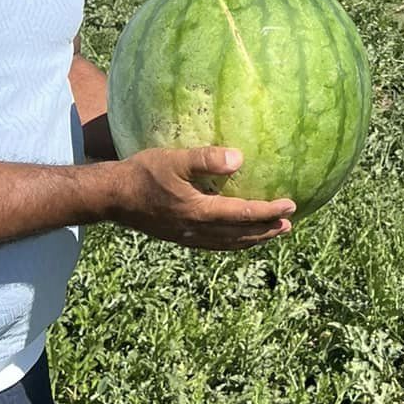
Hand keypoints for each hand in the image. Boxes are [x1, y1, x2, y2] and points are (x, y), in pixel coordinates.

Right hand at [107, 146, 295, 250]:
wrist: (112, 197)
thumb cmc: (144, 173)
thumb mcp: (175, 160)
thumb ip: (207, 159)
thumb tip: (239, 159)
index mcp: (200, 212)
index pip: (244, 214)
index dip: (270, 211)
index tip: (291, 205)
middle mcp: (198, 230)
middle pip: (241, 234)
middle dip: (266, 230)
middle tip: (289, 225)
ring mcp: (188, 237)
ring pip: (229, 242)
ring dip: (252, 239)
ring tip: (271, 234)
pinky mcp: (179, 237)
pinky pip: (215, 244)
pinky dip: (232, 242)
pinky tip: (235, 236)